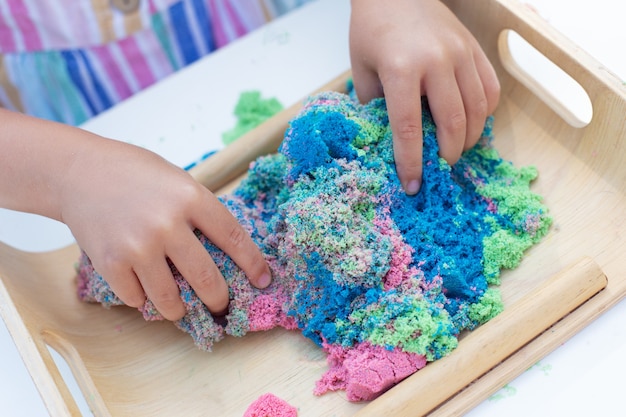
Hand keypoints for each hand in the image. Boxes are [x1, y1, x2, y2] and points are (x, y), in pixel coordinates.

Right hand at [59, 138, 271, 319]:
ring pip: (171, 300)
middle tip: (221, 305)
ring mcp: (138, 246)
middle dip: (219, 300)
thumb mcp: (180, 181)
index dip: (253, 264)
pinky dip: (143, 299)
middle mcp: (168, 224)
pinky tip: (144, 288)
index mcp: (192, 198)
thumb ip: (201, 213)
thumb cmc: (136, 174)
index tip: (264, 280)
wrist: (80, 172)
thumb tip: (227, 253)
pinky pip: (137, 299)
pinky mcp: (111, 263)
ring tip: (181, 307)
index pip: (234, 238)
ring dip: (180, 310)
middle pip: (207, 280)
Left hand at [349, 0, 499, 193]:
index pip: (408, 128)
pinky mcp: (474, 48)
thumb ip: (374, 107)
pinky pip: (490, 89)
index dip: (411, 162)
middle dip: (447, 154)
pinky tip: (471, 123)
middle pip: (451, 123)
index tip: (412, 185)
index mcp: (401, 69)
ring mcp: (460, 53)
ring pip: (477, 109)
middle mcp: (436, 61)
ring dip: (468, 138)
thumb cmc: (372, 30)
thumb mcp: (362, 70)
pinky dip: (484, 113)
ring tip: (455, 149)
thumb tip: (385, 142)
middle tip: (439, 167)